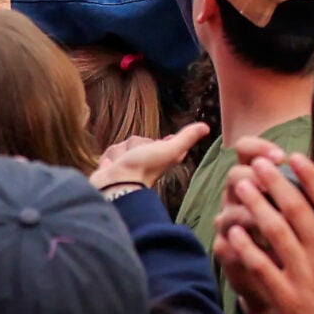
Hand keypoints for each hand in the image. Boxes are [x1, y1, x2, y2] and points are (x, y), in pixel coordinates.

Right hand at [92, 121, 211, 191]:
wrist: (115, 186)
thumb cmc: (142, 169)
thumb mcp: (170, 149)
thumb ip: (186, 138)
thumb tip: (206, 127)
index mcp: (162, 159)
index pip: (164, 143)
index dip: (162, 142)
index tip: (164, 142)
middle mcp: (146, 165)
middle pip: (138, 140)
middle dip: (133, 145)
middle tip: (136, 157)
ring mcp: (128, 169)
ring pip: (121, 147)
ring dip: (119, 153)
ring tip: (122, 165)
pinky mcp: (112, 172)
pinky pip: (108, 157)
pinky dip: (107, 162)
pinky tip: (110, 169)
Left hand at [212, 148, 313, 313]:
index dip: (310, 176)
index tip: (295, 157)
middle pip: (297, 209)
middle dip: (274, 182)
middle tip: (257, 165)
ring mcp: (307, 277)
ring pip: (275, 231)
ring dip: (256, 205)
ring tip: (241, 187)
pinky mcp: (289, 300)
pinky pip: (261, 266)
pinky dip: (246, 247)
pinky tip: (233, 232)